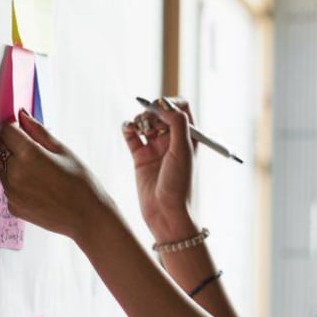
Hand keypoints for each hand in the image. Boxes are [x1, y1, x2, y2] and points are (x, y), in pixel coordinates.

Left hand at [0, 109, 110, 240]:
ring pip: (2, 168)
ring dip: (14, 164)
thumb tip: (22, 115)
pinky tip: (38, 186)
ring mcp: (11, 192)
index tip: (23, 130)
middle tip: (35, 151)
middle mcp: (14, 173)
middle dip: (13, 145)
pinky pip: (7, 187)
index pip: (7, 131)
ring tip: (40, 172)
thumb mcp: (63, 151)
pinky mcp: (12, 206)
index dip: (15, 128)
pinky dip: (17, 182)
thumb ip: (39, 131)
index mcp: (28, 155)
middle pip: (1, 148)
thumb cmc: (80, 182)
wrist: (86, 216)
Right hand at [121, 98, 197, 240]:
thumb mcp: (183, 150)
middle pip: (160, 112)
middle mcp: (172, 140)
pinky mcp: (140, 157)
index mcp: (188, 136)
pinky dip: (128, 128)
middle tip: (149, 122)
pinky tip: (128, 129)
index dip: (169, 103)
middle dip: (152, 111)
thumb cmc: (180, 183)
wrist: (166, 213)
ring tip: (139, 129)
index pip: (180, 107)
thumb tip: (163, 103)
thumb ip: (176, 123)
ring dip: (139, 119)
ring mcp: (155, 148)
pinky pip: (131, 135)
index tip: (160, 108)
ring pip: (145, 122)